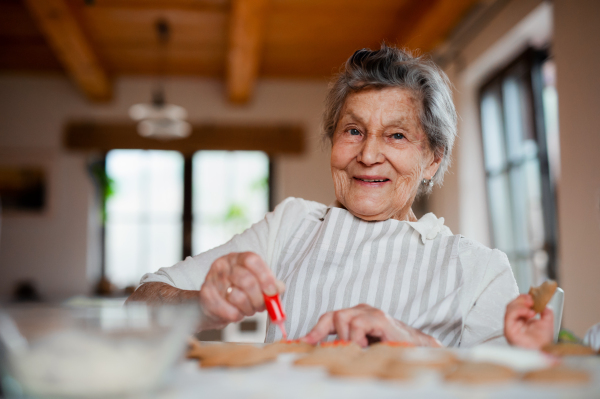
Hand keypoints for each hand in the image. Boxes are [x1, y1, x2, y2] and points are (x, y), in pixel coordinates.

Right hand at [199, 252, 283, 329]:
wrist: (213, 305)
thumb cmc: (238, 292)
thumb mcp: (257, 286)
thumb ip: (270, 286)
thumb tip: (279, 288)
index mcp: (238, 258)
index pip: (252, 260)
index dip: (265, 277)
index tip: (272, 292)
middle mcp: (224, 264)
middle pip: (246, 280)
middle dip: (258, 299)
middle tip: (260, 307)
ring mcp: (212, 278)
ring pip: (237, 297)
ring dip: (247, 309)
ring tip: (247, 310)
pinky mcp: (205, 294)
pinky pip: (227, 310)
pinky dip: (236, 316)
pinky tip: (235, 314)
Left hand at [301, 304, 441, 347]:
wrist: (417, 351)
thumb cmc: (389, 351)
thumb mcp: (361, 349)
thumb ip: (344, 346)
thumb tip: (320, 354)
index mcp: (355, 317)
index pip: (328, 319)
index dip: (314, 331)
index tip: (301, 343)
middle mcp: (361, 311)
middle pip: (331, 315)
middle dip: (323, 333)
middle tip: (328, 350)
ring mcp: (370, 312)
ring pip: (342, 317)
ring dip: (345, 338)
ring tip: (357, 349)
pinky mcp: (379, 318)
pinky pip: (357, 323)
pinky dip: (356, 337)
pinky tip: (365, 346)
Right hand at [504, 294, 553, 349]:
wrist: (544, 352)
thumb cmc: (543, 343)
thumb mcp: (548, 323)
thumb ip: (546, 312)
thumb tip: (544, 304)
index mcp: (522, 320)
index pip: (517, 305)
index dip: (523, 299)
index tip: (532, 297)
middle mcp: (514, 323)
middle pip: (511, 305)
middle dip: (521, 300)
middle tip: (531, 300)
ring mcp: (511, 326)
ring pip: (509, 308)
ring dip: (520, 305)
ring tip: (531, 308)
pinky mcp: (508, 331)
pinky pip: (509, 316)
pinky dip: (518, 311)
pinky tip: (528, 313)